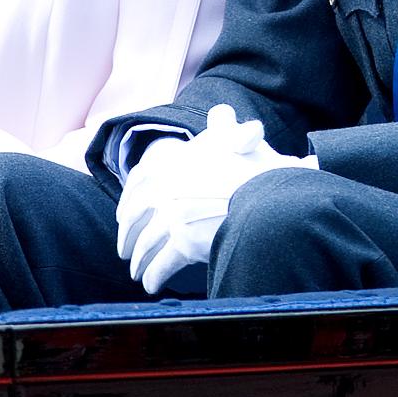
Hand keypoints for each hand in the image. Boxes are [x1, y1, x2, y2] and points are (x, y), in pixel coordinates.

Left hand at [116, 105, 316, 294]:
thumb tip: (221, 112)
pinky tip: (151, 283)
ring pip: (145, 243)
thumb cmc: (259, 170)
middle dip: (128, 234)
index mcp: (175, 162)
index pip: (140, 180)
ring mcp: (173, 215)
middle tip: (125, 249)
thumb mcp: (240, 140)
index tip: (124, 213)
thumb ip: (225, 128)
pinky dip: (153, 276)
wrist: (273, 200)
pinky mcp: (184, 242)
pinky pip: (160, 265)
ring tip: (137, 271)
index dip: (129, 198)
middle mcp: (168, 187)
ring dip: (139, 260)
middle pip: (135, 215)